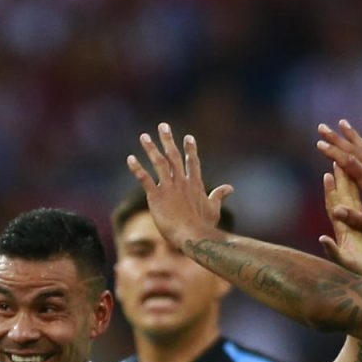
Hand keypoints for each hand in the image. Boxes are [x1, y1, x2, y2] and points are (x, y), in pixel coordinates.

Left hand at [127, 123, 234, 250]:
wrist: (193, 236)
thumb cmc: (204, 226)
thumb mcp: (214, 209)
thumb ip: (219, 196)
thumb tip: (230, 188)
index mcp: (195, 184)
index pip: (192, 162)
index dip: (190, 149)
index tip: (188, 137)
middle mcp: (182, 182)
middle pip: (174, 156)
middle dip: (168, 140)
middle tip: (163, 126)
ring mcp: (169, 188)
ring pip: (159, 162)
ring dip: (151, 148)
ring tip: (143, 136)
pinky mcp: (156, 196)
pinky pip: (144, 179)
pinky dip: (137, 168)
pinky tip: (130, 159)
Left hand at [318, 161, 361, 281]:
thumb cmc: (360, 274)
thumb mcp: (345, 263)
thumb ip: (332, 251)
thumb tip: (321, 239)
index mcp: (343, 231)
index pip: (334, 207)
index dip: (330, 192)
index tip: (327, 175)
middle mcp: (347, 226)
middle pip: (342, 197)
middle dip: (339, 179)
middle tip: (336, 160)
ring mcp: (356, 226)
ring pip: (352, 199)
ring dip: (350, 182)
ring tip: (347, 165)